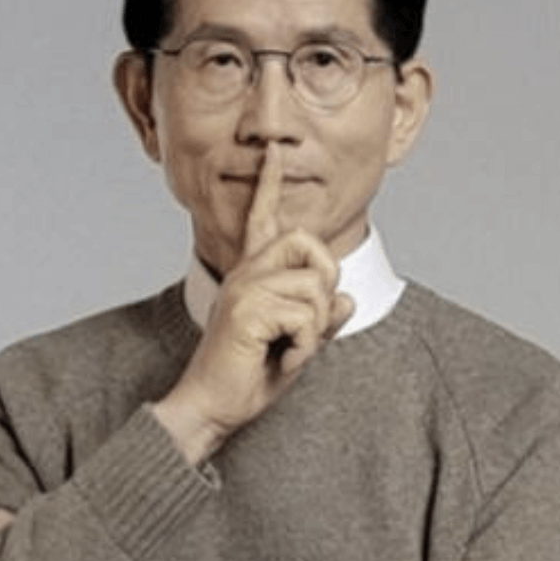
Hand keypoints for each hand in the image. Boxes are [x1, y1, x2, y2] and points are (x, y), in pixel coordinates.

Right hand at [154, 142, 353, 462]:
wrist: (211, 407)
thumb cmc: (247, 376)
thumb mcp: (295, 344)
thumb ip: (320, 319)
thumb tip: (348, 299)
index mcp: (252, 275)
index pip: (261, 220)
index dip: (268, 185)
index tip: (273, 153)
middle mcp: (246, 273)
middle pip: (307, 242)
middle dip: (325, 279)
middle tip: (311, 321)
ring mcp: (244, 289)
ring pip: (315, 289)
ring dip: (316, 332)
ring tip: (290, 352)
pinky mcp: (247, 310)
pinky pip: (308, 318)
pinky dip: (308, 349)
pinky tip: (283, 361)